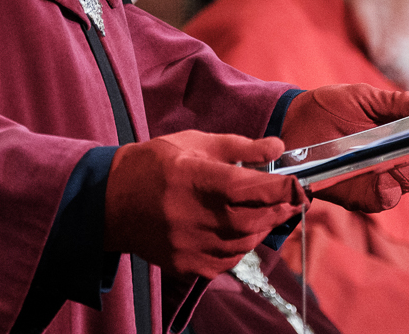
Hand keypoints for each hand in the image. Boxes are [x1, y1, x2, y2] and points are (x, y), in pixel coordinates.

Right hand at [104, 131, 307, 278]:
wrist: (110, 200)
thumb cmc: (155, 163)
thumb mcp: (194, 143)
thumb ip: (239, 147)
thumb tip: (278, 145)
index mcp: (192, 178)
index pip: (246, 187)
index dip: (279, 187)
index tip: (298, 183)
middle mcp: (190, 215)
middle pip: (252, 219)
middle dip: (278, 208)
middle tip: (291, 198)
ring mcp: (187, 244)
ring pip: (244, 243)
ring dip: (263, 227)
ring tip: (266, 211)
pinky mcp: (186, 264)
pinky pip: (228, 260)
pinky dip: (243, 245)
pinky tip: (241, 229)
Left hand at [282, 84, 408, 211]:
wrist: (291, 124)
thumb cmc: (330, 106)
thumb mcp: (365, 97)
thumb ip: (401, 103)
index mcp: (407, 129)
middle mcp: (401, 156)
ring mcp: (384, 176)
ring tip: (397, 159)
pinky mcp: (364, 194)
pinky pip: (386, 199)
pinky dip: (388, 191)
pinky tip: (382, 178)